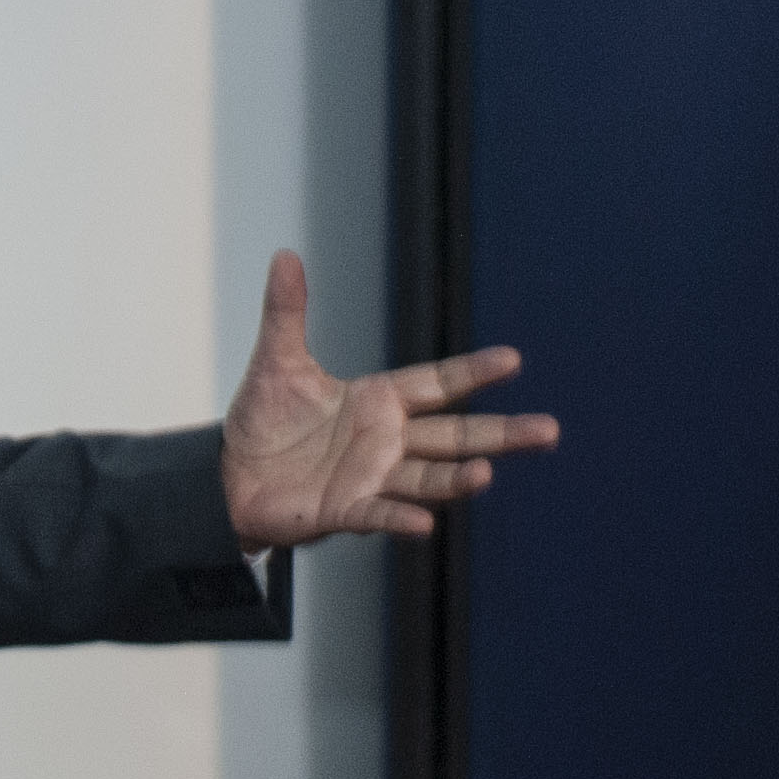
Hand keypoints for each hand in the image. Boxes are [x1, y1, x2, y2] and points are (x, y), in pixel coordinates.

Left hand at [220, 250, 559, 548]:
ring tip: (487, 474)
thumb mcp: (276, 360)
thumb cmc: (263, 420)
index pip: (437, 383)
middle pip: (454, 436)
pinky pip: (379, 513)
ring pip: (428, 478)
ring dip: (457, 478)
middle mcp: (387, 440)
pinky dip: (401, 517)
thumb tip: (285, 255)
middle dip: (500, 434)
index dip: (473, 373)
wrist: (229, 475)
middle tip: (549, 431)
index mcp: (379, 400)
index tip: (513, 360)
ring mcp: (371, 477)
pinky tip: (425, 523)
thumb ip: (287, 311)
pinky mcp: (345, 510)